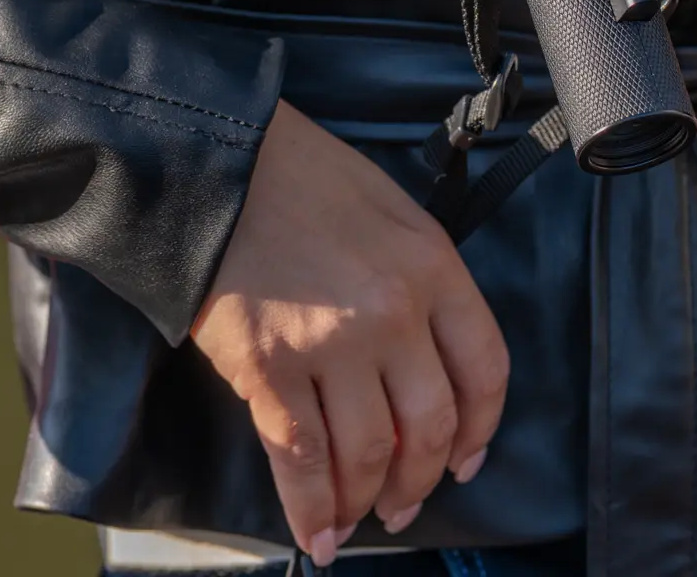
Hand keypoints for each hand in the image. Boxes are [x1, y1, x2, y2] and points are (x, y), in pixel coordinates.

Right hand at [192, 101, 506, 564]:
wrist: (212, 161)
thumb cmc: (295, 174)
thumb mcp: (387, 210)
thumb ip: (417, 281)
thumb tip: (417, 365)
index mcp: (433, 266)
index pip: (484, 369)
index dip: (480, 430)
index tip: (468, 459)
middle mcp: (394, 312)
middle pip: (431, 426)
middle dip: (421, 479)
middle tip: (405, 504)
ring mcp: (332, 345)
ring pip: (370, 454)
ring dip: (368, 502)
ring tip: (357, 520)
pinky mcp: (269, 369)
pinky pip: (302, 460)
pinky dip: (312, 510)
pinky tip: (316, 534)